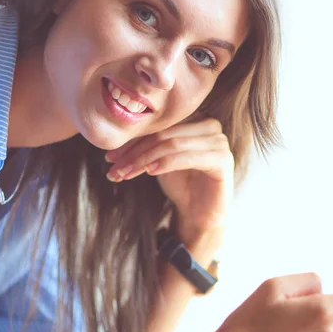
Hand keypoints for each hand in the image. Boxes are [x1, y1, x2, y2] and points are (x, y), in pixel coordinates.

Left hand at [105, 118, 233, 234]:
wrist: (200, 213)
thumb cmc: (181, 184)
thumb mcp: (158, 160)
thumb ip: (144, 145)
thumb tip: (113, 139)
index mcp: (195, 118)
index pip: (158, 125)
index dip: (132, 140)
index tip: (109, 157)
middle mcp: (210, 125)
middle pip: (164, 133)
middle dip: (135, 152)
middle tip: (114, 167)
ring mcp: (219, 142)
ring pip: (172, 144)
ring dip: (144, 160)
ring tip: (125, 173)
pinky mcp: (223, 160)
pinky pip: (188, 157)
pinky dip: (166, 163)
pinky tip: (150, 172)